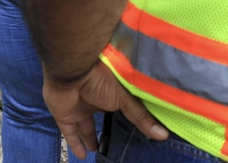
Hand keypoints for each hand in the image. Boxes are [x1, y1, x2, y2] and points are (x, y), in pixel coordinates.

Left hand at [43, 63, 167, 159]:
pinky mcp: (64, 115)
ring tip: (98, 151)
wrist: (71, 73)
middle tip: (115, 145)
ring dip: (89, 138)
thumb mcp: (125, 99)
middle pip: (99, 119)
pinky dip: (74, 144)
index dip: (123, 122)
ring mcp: (77, 108)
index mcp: (108, 94)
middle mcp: (92, 101)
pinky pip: (69, 133)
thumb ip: (141, 117)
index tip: (132, 134)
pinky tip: (81, 155)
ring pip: (84, 127)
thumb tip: (163, 134)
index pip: (117, 111)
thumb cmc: (100, 80)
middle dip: (105, 131)